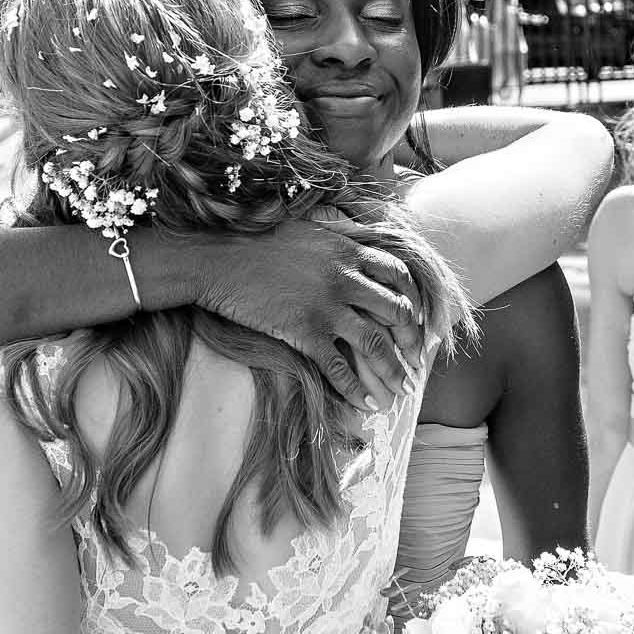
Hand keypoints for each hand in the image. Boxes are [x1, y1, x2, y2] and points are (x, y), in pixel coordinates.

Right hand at [192, 218, 421, 413]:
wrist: (216, 259)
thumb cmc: (256, 241)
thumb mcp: (305, 230)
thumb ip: (336, 238)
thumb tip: (357, 244)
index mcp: (347, 250)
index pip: (397, 275)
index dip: (412, 299)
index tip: (416, 320)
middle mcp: (344, 277)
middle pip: (396, 312)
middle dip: (411, 342)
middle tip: (416, 363)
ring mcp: (326, 306)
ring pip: (375, 344)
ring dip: (394, 372)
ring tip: (402, 393)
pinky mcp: (304, 331)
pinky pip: (338, 367)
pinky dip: (355, 389)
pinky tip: (365, 404)